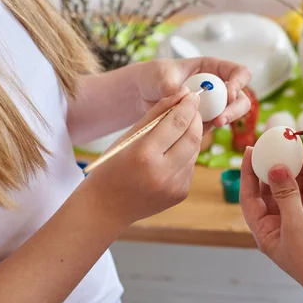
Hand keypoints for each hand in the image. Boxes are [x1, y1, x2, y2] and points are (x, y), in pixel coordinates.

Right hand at [80, 87, 201, 225]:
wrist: (106, 208)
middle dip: (196, 119)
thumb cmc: (112, 167)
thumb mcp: (127, 137)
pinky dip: (185, 155)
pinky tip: (171, 155)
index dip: (188, 106)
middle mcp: (163, 173)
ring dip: (191, 136)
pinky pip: (190, 166)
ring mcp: (174, 186)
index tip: (193, 96)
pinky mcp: (181, 193)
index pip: (177, 123)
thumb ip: (155, 114)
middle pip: (193, 137)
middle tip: (192, 108)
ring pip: (194, 151)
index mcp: (144, 155)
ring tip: (177, 131)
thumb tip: (181, 95)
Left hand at [134, 57, 251, 130]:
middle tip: (221, 118)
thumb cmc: (154, 75)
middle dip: (235, 109)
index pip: (239, 72)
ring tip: (214, 125)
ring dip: (226, 120)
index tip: (228, 93)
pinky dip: (209, 130)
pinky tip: (197, 132)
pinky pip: (213, 127)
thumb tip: (183, 97)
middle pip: (241, 98)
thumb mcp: (161, 74)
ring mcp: (213, 106)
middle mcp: (217, 87)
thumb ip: (173, 85)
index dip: (238, 82)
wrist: (141, 94)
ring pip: (232, 114)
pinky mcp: (204, 121)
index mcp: (212, 68)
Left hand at [240, 148, 302, 291]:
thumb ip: (285, 195)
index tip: (251, 150)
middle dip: (276, 166)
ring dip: (298, 169)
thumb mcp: (294, 226)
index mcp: (265, 230)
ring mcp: (300, 218)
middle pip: (272, 188)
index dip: (248, 173)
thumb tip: (274, 168)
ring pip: (295, 186)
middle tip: (279, 144)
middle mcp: (279, 222)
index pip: (250, 196)